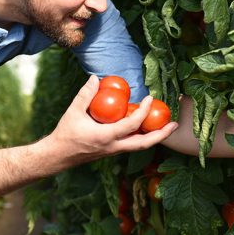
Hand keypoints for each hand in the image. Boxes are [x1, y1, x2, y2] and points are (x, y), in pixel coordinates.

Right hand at [45, 75, 178, 168]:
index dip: (143, 112)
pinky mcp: (114, 151)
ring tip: (168, 126)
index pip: (131, 125)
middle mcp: (114, 147)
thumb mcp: (74, 112)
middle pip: (144, 144)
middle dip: (161, 135)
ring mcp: (115, 151)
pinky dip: (143, 136)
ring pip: (140, 146)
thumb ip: (85, 95)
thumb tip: (96, 78)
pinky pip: (133, 144)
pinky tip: (148, 126)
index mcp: (106, 137)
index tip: (149, 99)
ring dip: (155, 137)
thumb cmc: (66, 134)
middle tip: (174, 124)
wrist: (59, 156)